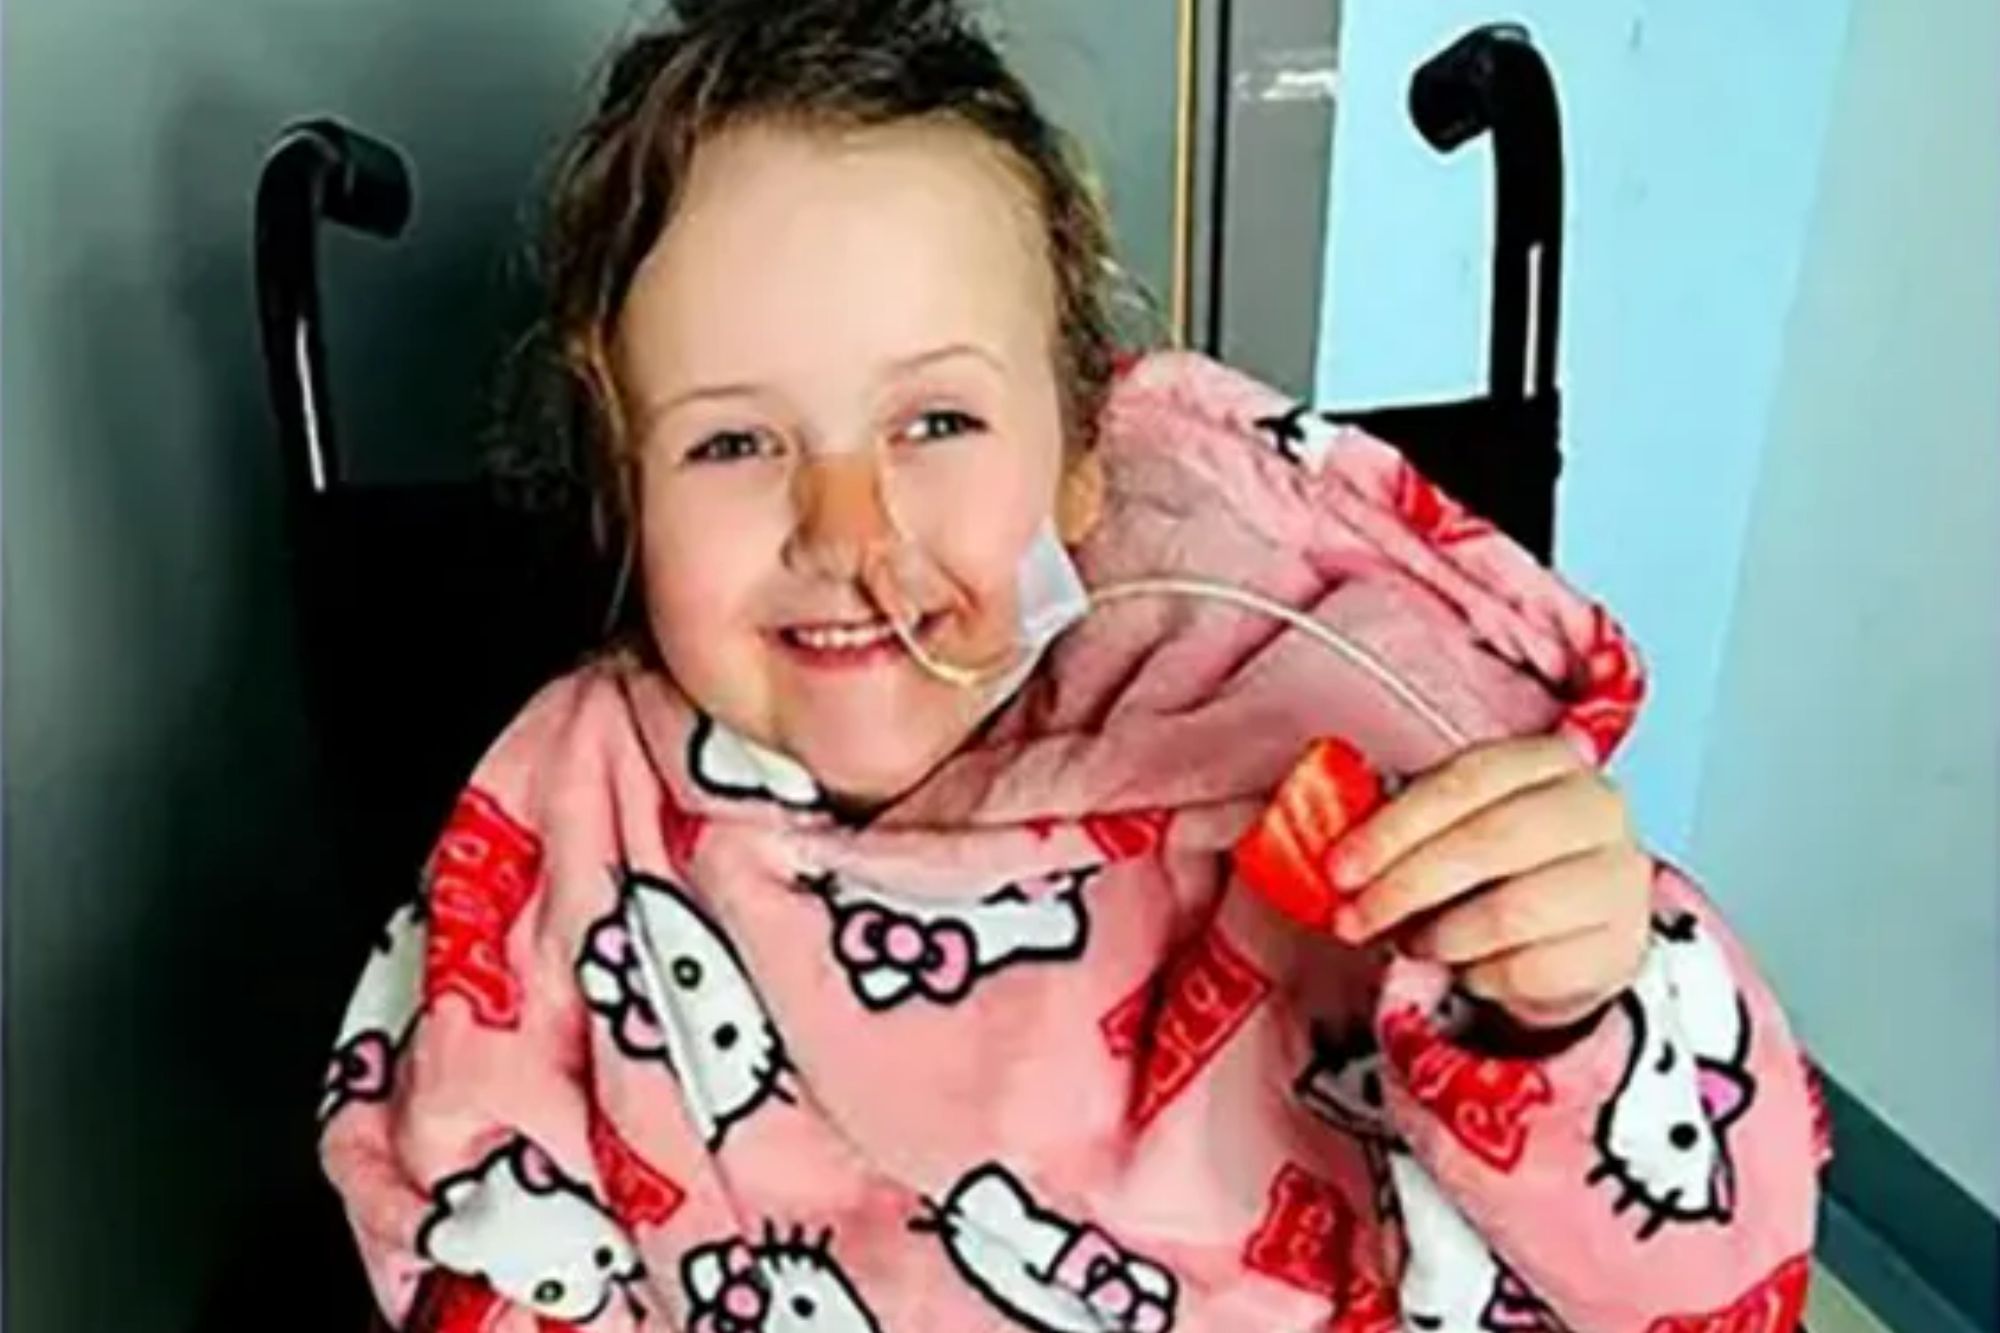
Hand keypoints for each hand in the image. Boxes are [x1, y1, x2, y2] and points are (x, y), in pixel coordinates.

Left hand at [1329, 737, 1651, 1029]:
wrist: (1575, 931)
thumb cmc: (1498, 867)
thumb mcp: (1453, 828)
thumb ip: (1403, 824)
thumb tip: (1328, 841)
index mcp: (1548, 760)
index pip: (1465, 780)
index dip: (1395, 825)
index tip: (1339, 867)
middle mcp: (1597, 809)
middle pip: (1490, 841)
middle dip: (1405, 884)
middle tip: (1350, 918)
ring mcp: (1618, 881)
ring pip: (1510, 912)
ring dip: (1440, 935)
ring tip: (1412, 942)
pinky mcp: (1618, 949)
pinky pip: (1528, 970)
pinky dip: (1479, 976)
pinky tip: (1466, 968)